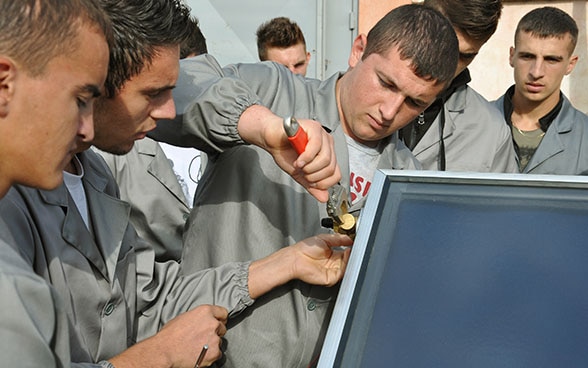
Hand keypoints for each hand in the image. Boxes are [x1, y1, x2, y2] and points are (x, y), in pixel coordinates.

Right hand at [108, 305, 227, 367]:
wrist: (164, 352)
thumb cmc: (169, 336)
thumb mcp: (184, 317)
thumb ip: (198, 317)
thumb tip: (202, 321)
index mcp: (205, 312)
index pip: (223, 313)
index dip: (220, 319)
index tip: (219, 322)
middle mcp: (212, 323)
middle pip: (221, 328)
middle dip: (214, 332)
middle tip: (202, 338)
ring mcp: (214, 339)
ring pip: (219, 342)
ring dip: (212, 344)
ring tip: (197, 347)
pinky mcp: (214, 353)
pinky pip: (218, 354)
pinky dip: (210, 355)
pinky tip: (200, 355)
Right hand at [237, 105, 340, 202]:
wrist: (271, 139)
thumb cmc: (285, 152)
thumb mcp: (300, 174)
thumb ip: (312, 186)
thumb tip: (324, 198)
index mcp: (327, 154)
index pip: (336, 174)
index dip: (323, 183)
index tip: (310, 181)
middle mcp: (328, 144)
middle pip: (331, 168)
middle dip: (314, 176)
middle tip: (302, 172)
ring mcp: (322, 135)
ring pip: (326, 159)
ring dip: (310, 167)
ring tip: (299, 165)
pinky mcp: (314, 127)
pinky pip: (316, 147)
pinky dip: (306, 158)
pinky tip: (298, 160)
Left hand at [289, 233, 352, 286]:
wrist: (296, 258)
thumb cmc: (305, 249)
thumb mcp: (324, 239)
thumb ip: (338, 238)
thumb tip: (349, 238)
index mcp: (333, 256)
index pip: (346, 254)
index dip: (351, 249)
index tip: (354, 243)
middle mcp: (333, 264)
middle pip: (348, 261)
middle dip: (352, 255)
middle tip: (354, 247)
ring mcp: (332, 272)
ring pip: (347, 267)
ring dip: (350, 259)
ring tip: (350, 250)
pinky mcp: (331, 278)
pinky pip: (342, 273)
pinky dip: (346, 265)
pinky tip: (345, 257)